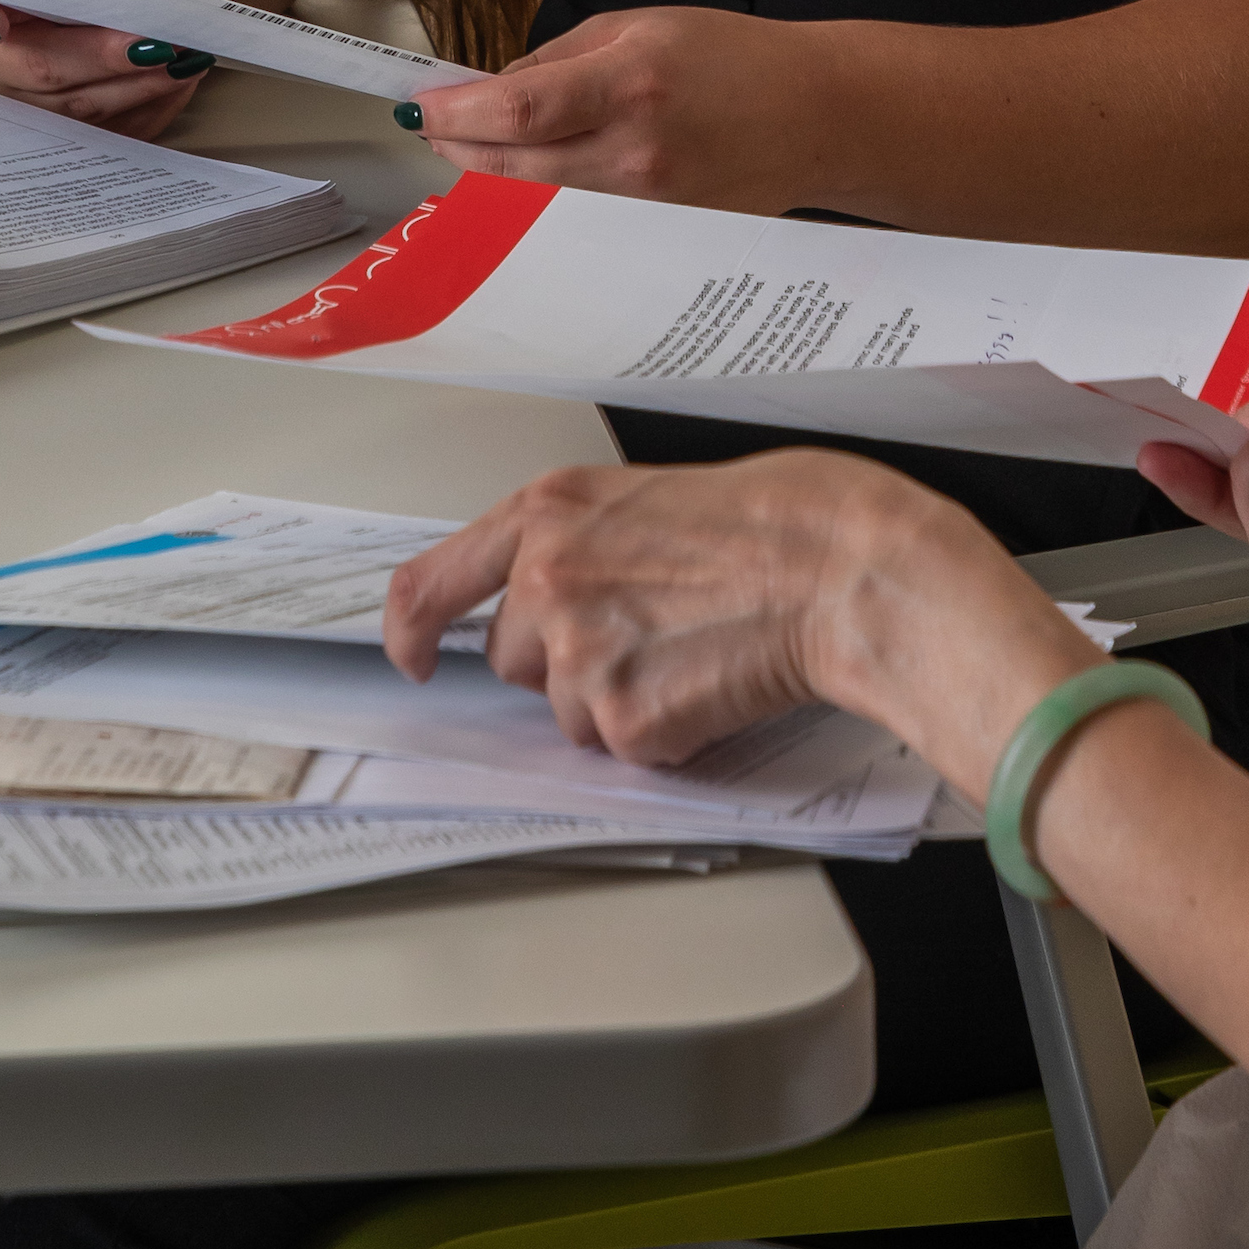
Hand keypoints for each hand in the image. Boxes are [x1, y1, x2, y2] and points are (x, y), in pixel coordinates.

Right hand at [0, 0, 212, 138]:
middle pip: (33, 71)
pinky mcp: (82, 131)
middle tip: (149, 43)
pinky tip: (176, 77)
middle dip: (93, 58)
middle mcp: (7, 58)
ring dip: (131, 84)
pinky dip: (149, 104)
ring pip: (76, 110)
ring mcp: (39, 102)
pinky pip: (111, 132)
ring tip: (176, 56)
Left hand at [384, 450, 1055, 787]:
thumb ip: (578, 543)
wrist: (838, 566)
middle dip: (566, 664)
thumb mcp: (646, 499)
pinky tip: (711, 685)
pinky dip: (664, 734)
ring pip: (567, 714)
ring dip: (616, 703)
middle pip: (511, 660)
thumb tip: (549, 601)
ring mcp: (579, 649)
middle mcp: (546, 576)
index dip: (411, 630)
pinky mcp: (621, 715)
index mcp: (548, 510)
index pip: (428, 578)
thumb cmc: (774, 518)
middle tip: (650, 634)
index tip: (415, 655)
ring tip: (692, 653)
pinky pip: (623, 749)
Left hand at [408, 8, 819, 204]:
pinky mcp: (653, 231)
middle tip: (432, 123)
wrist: (813, 117)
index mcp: (629, 82)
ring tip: (471, 139)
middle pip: (513, 161)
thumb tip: (496, 87)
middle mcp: (633, 149)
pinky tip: (529, 166)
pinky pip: (575, 211)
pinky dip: (540, 189)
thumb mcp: (640, 25)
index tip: (420, 104)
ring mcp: (644, 201)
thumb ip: (561, 56)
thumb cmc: (732, 58)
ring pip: (537, 193)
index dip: (457, 112)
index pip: (518, 108)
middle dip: (459, 142)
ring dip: (492, 166)